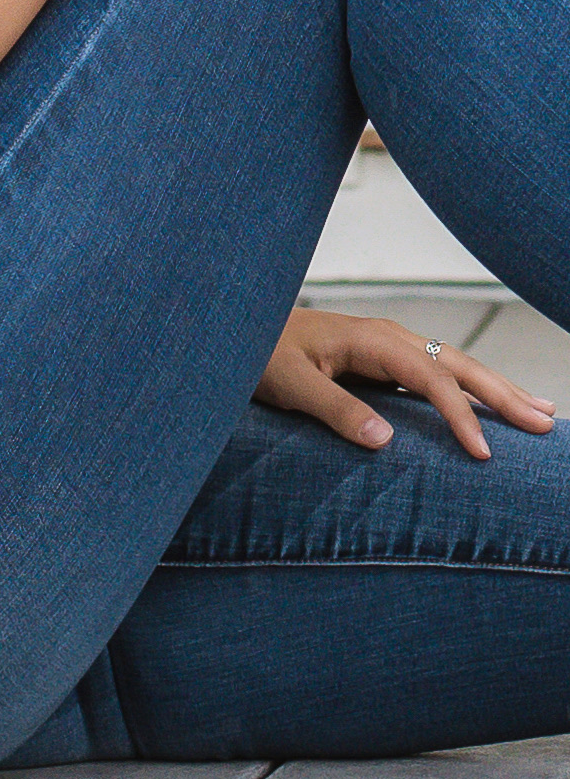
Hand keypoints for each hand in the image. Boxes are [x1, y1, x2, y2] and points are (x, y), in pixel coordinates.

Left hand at [256, 308, 556, 458]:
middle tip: (544, 424)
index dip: (460, 414)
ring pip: (454, 365)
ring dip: (496, 389)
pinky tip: (491, 404)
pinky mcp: (385, 360)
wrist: (239, 326)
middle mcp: (389, 337)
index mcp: (372, 339)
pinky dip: (471, 388)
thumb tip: (385, 439)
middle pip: (457, 364)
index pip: (431, 377)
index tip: (483, 452)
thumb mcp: (289, 383)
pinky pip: (438, 374)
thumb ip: (334, 408)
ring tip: (540, 412)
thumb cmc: (259, 353)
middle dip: (502, 393)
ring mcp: (390, 346)